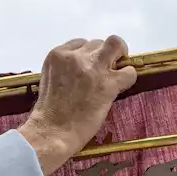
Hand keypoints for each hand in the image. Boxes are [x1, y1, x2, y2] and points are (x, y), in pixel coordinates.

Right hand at [18, 36, 136, 175]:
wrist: (51, 132)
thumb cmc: (48, 114)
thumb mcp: (49, 81)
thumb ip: (64, 71)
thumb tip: (81, 73)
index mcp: (57, 55)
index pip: (79, 44)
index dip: (86, 56)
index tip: (88, 68)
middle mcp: (75, 57)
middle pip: (97, 43)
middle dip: (102, 55)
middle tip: (104, 69)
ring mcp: (92, 68)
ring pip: (115, 45)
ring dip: (119, 56)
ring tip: (118, 71)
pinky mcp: (107, 84)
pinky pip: (128, 71)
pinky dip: (128, 77)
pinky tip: (122, 86)